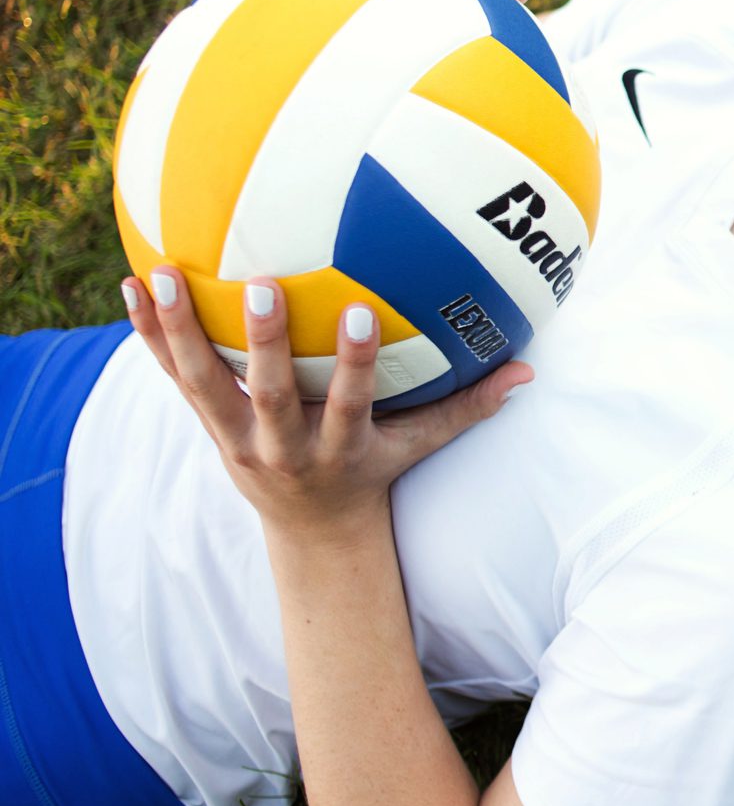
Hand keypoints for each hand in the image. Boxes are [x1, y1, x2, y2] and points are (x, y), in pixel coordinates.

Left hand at [122, 264, 533, 540]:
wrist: (310, 530)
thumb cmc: (373, 472)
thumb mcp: (421, 447)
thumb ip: (469, 408)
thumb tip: (528, 372)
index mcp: (337, 449)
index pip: (347, 405)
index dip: (352, 366)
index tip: (359, 314)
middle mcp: (281, 447)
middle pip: (267, 395)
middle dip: (264, 343)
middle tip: (264, 284)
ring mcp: (236, 438)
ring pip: (203, 384)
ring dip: (180, 331)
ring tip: (163, 275)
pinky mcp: (207, 425)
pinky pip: (173, 378)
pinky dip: (150, 336)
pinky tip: (133, 286)